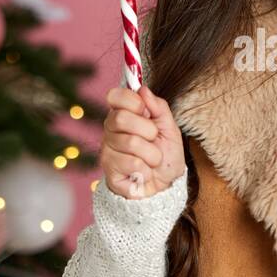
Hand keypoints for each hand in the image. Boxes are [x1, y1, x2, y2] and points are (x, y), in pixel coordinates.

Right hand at [102, 84, 185, 198]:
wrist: (166, 186)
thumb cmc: (166, 155)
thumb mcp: (169, 128)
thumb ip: (159, 107)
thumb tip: (143, 90)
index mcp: (123, 115)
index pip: (114, 96)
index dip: (132, 101)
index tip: (145, 111)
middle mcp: (110, 131)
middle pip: (121, 118)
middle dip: (148, 130)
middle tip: (154, 140)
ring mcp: (107, 151)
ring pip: (131, 143)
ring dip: (152, 154)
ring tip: (152, 160)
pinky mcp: (109, 172)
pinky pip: (132, 164)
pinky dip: (146, 170)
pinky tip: (144, 173)